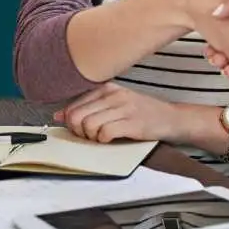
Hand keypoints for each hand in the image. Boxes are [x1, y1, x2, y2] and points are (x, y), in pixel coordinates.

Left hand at [53, 82, 186, 143]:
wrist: (170, 118)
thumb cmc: (140, 113)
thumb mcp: (114, 104)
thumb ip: (87, 107)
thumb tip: (58, 115)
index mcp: (107, 88)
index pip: (73, 106)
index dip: (71, 123)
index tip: (81, 129)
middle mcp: (114, 95)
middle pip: (77, 117)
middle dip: (78, 132)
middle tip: (90, 136)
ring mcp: (124, 108)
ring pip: (88, 125)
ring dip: (91, 138)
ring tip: (102, 137)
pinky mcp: (132, 123)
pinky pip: (105, 133)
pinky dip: (104, 140)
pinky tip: (111, 139)